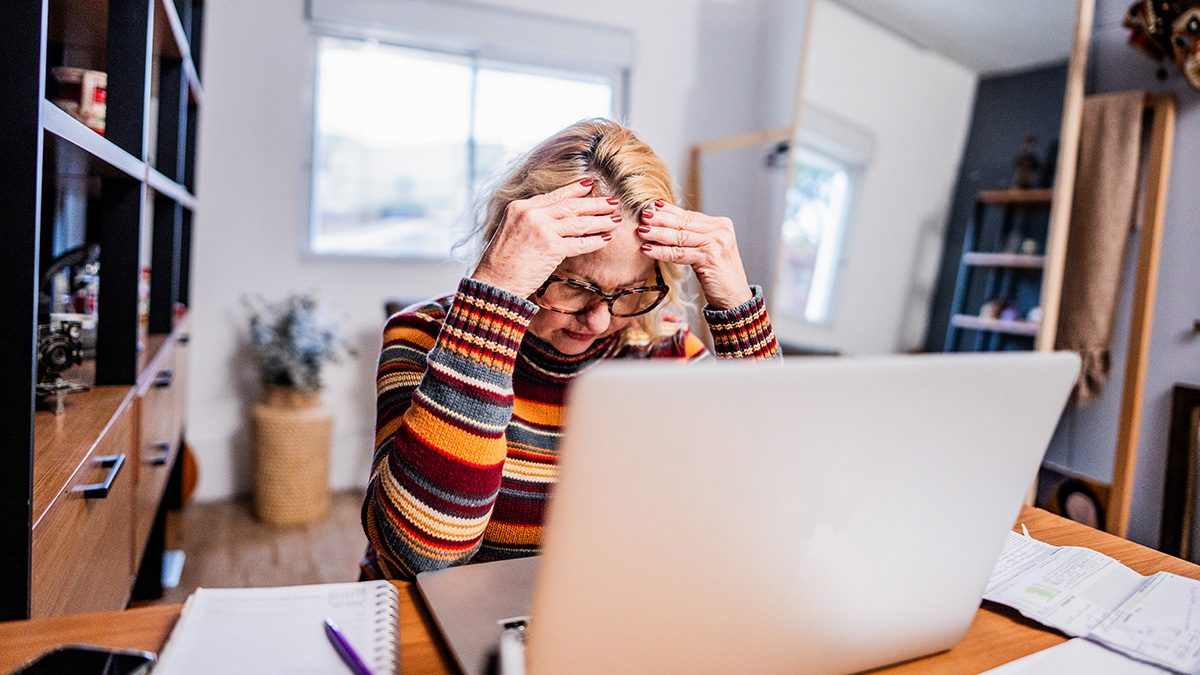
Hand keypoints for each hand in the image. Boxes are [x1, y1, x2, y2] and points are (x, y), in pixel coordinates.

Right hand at [472, 180, 621, 297]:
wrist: (494, 282)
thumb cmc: (502, 262)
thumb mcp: (513, 230)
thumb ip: (531, 220)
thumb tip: (556, 218)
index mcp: (521, 207)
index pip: (554, 195)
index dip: (575, 190)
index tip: (590, 185)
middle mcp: (532, 214)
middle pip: (571, 206)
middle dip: (595, 203)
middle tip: (613, 201)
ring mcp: (542, 230)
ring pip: (579, 222)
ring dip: (600, 221)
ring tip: (615, 219)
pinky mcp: (551, 248)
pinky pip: (579, 243)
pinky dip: (595, 241)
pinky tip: (606, 239)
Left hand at [637, 200, 752, 309]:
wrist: (734, 298)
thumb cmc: (718, 274)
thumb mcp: (707, 249)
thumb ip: (693, 235)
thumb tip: (665, 221)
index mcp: (720, 225)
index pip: (689, 215)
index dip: (669, 211)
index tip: (652, 205)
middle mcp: (720, 231)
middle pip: (684, 223)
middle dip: (661, 219)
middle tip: (642, 214)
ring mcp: (716, 243)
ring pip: (680, 236)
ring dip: (657, 233)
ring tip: (641, 231)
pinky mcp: (710, 258)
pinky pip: (679, 253)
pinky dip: (662, 251)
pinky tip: (647, 249)